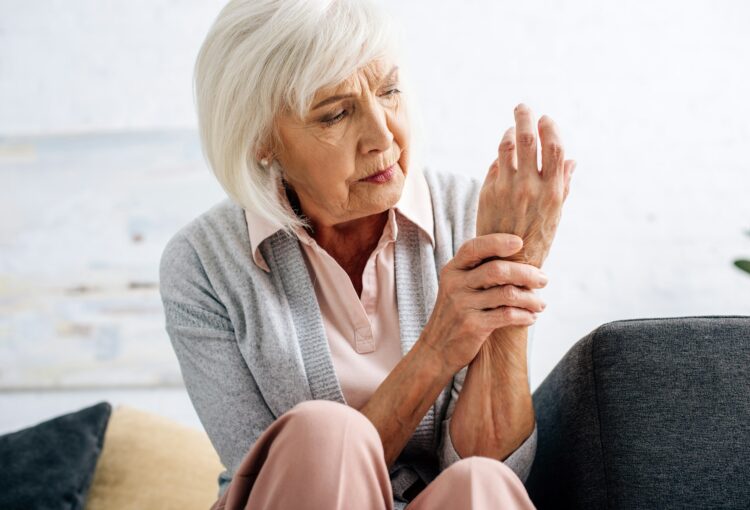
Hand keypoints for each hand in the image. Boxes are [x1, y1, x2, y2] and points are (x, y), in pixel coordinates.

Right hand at [420, 233, 547, 373]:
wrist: (436, 350)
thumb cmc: (455, 315)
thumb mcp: (457, 288)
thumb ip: (478, 272)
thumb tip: (519, 259)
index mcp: (452, 270)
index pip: (475, 247)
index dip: (498, 241)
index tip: (521, 243)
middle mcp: (455, 284)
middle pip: (497, 270)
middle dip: (526, 274)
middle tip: (543, 280)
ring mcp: (462, 305)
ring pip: (507, 294)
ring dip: (531, 298)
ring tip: (540, 304)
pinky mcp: (472, 326)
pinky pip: (507, 315)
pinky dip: (524, 315)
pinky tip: (530, 318)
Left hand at [477, 103, 575, 267]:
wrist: (507, 263)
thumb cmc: (537, 239)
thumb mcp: (556, 214)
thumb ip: (562, 184)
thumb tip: (571, 160)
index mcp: (552, 191)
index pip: (553, 148)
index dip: (550, 128)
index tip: (546, 119)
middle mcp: (529, 187)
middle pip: (526, 138)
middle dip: (524, 117)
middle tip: (522, 108)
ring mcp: (506, 189)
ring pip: (505, 147)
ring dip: (508, 133)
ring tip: (511, 129)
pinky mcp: (487, 193)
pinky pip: (494, 165)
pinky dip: (500, 156)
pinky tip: (503, 155)